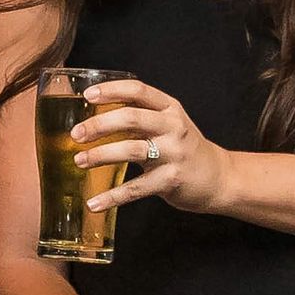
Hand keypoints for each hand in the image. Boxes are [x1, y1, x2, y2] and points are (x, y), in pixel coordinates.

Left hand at [74, 80, 231, 218]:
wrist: (219, 177)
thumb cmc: (183, 148)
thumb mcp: (167, 124)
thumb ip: (139, 116)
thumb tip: (93, 114)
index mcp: (169, 109)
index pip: (138, 91)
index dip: (111, 91)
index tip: (87, 96)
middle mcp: (173, 127)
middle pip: (131, 118)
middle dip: (99, 125)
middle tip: (76, 134)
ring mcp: (174, 153)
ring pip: (131, 150)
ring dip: (100, 155)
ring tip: (80, 161)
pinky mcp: (171, 180)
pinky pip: (136, 188)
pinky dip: (113, 197)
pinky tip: (94, 203)